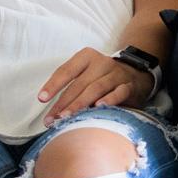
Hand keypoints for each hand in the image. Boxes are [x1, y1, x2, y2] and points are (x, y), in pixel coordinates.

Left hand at [38, 48, 154, 119]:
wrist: (135, 75)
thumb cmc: (102, 78)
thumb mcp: (87, 74)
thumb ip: (72, 87)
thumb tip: (51, 112)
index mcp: (86, 57)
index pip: (66, 70)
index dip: (53, 85)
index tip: (42, 99)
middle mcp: (101, 63)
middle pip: (79, 83)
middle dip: (63, 103)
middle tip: (52, 119)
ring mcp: (116, 74)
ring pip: (96, 88)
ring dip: (80, 104)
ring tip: (67, 117)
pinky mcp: (129, 86)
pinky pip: (118, 92)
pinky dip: (109, 99)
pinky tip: (99, 107)